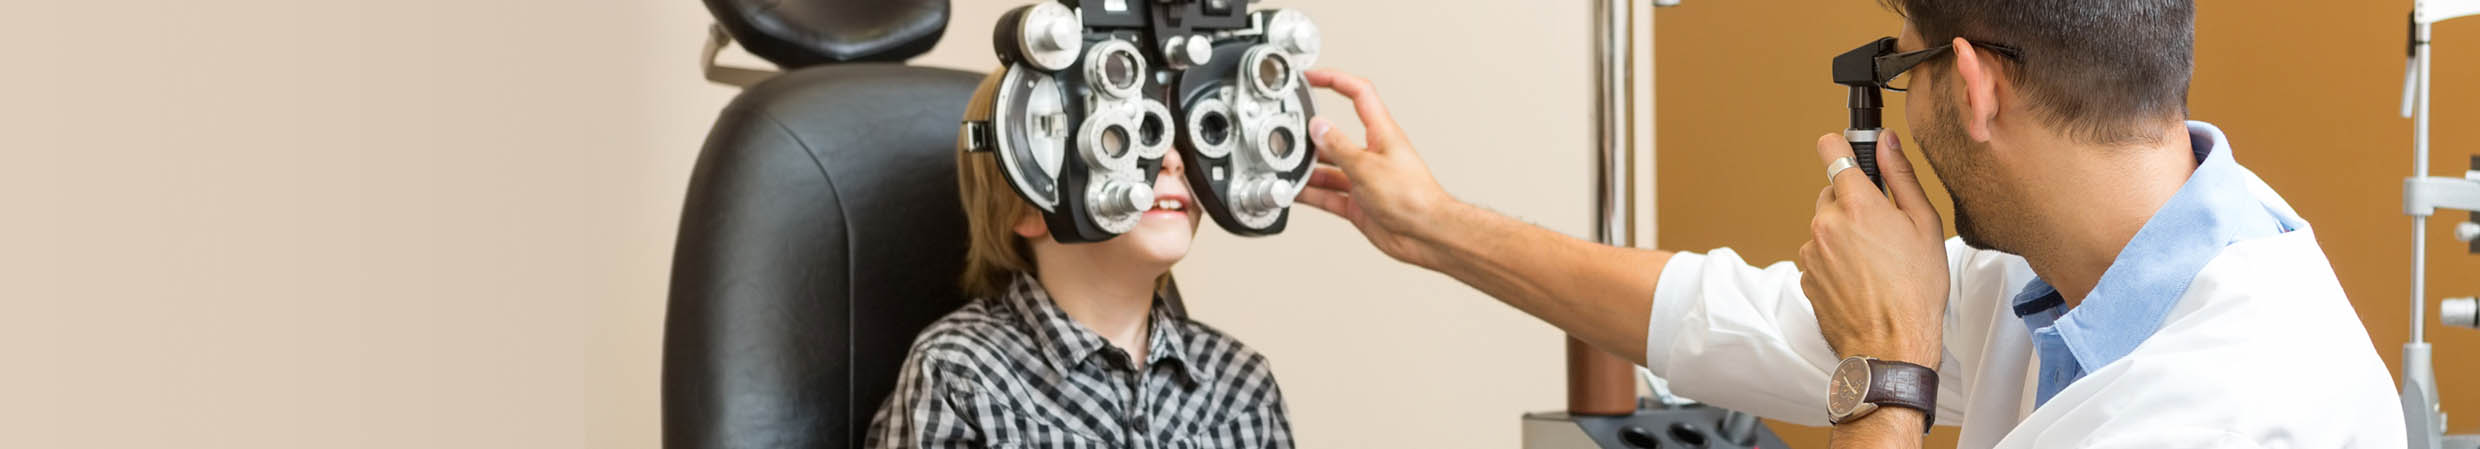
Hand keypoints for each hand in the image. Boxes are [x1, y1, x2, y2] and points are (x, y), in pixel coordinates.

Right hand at [1295, 69, 1462, 268]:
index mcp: (1381, 133)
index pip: (1358, 94)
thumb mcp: (1367, 167)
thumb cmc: (1413, 198)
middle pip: (1336, 135)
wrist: (1425, 234)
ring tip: (1289, 170)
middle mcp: (1372, 153)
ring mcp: (1364, 179)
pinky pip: (1329, 194)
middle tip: (1291, 135)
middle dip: (1312, 135)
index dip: (1335, 80)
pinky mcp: (1359, 203)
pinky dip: (1312, 193)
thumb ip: (1339, 147)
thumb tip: (1318, 127)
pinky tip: (1298, 193)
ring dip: (1310, 170)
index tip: (1312, 77)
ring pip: (1329, 168)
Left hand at [1797, 131, 1948, 366]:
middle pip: (1832, 192)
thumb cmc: (1916, 288)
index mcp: (1856, 203)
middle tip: (1883, 228)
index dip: (1841, 146)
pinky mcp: (1804, 276)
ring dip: (1843, 234)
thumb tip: (1886, 141)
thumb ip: (1901, 176)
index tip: (1849, 151)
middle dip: (1853, 202)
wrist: (1892, 344)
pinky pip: (1819, 254)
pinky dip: (1835, 260)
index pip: (1830, 149)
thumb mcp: (1924, 225)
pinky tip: (1861, 279)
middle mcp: (1825, 223)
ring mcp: (1811, 251)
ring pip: (1825, 226)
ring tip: (1875, 262)